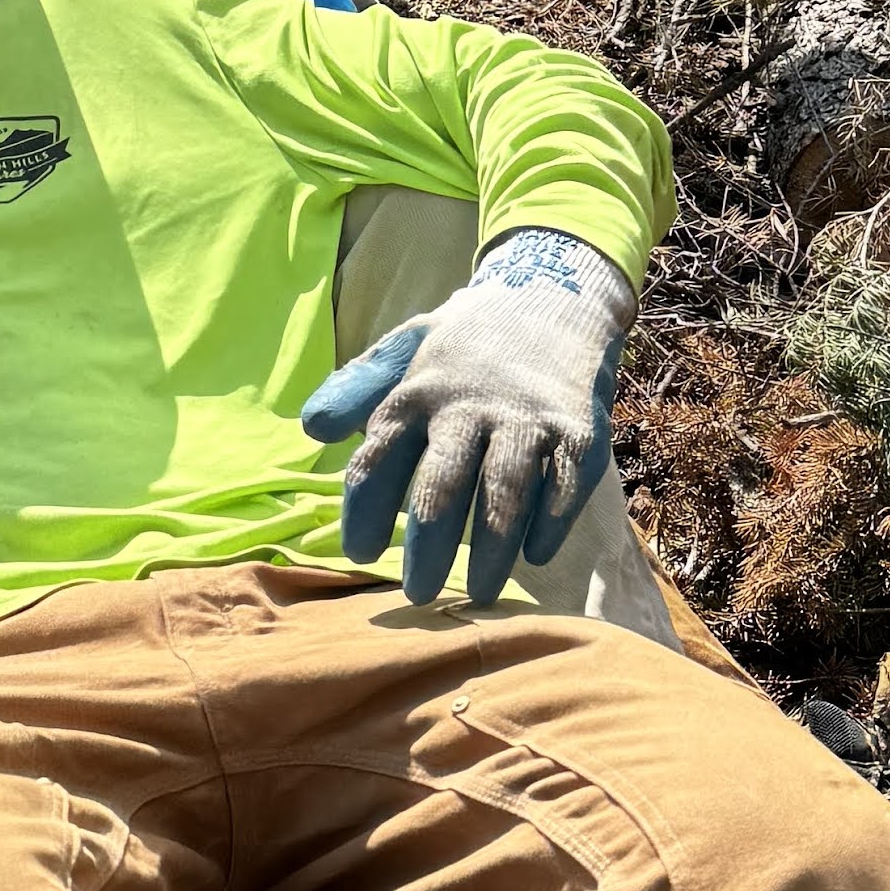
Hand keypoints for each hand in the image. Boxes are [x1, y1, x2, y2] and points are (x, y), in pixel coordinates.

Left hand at [300, 228, 635, 606]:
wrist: (553, 295)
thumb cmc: (465, 344)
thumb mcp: (406, 348)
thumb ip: (359, 389)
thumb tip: (312, 429)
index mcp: (417, 393)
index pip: (378, 460)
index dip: (363, 512)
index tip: (360, 555)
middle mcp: (469, 406)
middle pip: (440, 486)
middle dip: (426, 548)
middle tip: (416, 595)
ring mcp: (525, 418)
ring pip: (504, 494)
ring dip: (489, 551)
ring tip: (477, 594)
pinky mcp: (577, 429)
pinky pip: (564, 485)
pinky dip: (549, 523)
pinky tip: (534, 555)